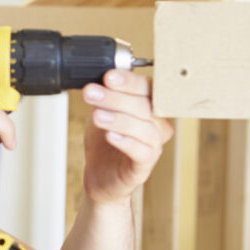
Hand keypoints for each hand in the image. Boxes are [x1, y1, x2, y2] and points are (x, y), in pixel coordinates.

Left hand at [81, 69, 172, 204]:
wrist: (99, 173)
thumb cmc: (104, 141)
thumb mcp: (100, 111)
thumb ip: (104, 95)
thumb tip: (100, 78)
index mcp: (149, 105)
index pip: (146, 88)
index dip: (129, 81)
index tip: (108, 76)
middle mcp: (157, 124)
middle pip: (144, 106)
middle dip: (115, 98)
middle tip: (92, 93)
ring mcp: (153, 145)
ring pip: (144, 128)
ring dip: (119, 120)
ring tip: (97, 116)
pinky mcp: (145, 165)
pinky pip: (142, 152)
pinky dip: (126, 142)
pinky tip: (110, 136)